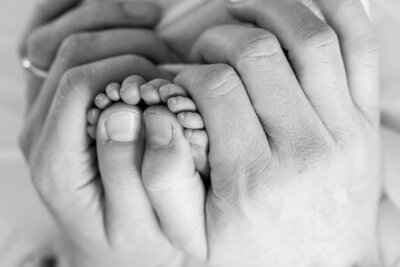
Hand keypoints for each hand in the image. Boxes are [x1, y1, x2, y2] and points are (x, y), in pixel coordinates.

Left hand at [19, 1, 184, 265]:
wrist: (108, 232)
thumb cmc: (128, 230)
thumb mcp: (136, 221)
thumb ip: (128, 170)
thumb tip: (125, 112)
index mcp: (54, 159)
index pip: (79, 84)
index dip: (128, 67)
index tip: (167, 77)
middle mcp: (39, 127)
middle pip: (67, 50)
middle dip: (126, 40)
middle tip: (168, 54)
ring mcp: (41, 106)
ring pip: (56, 32)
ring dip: (109, 18)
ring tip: (154, 22)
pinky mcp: (53, 93)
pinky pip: (51, 31)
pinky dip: (88, 12)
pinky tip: (126, 16)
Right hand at [145, 0, 380, 265]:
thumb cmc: (256, 252)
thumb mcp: (196, 235)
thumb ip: (163, 180)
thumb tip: (155, 119)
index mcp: (254, 178)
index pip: (215, 88)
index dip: (186, 72)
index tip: (176, 78)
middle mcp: (305, 148)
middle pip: (258, 55)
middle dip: (220, 38)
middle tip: (203, 49)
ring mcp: (345, 130)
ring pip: (311, 38)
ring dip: (270, 10)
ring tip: (241, 10)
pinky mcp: (366, 122)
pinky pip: (360, 48)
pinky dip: (338, 10)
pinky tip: (305, 3)